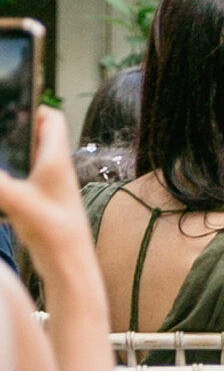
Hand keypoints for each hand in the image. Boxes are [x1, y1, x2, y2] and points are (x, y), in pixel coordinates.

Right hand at [0, 107, 98, 288]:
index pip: (51, 119)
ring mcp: (46, 187)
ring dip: (9, 153)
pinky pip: (19, 180)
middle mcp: (53, 170)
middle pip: (35, 135)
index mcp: (55, 161)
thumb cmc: (58, 236)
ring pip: (26, 158)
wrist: (70, 268)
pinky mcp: (37, 204)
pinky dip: (6, 177)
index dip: (32, 106)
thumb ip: (2, 189)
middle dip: (13, 128)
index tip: (10, 102)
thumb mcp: (25, 208)